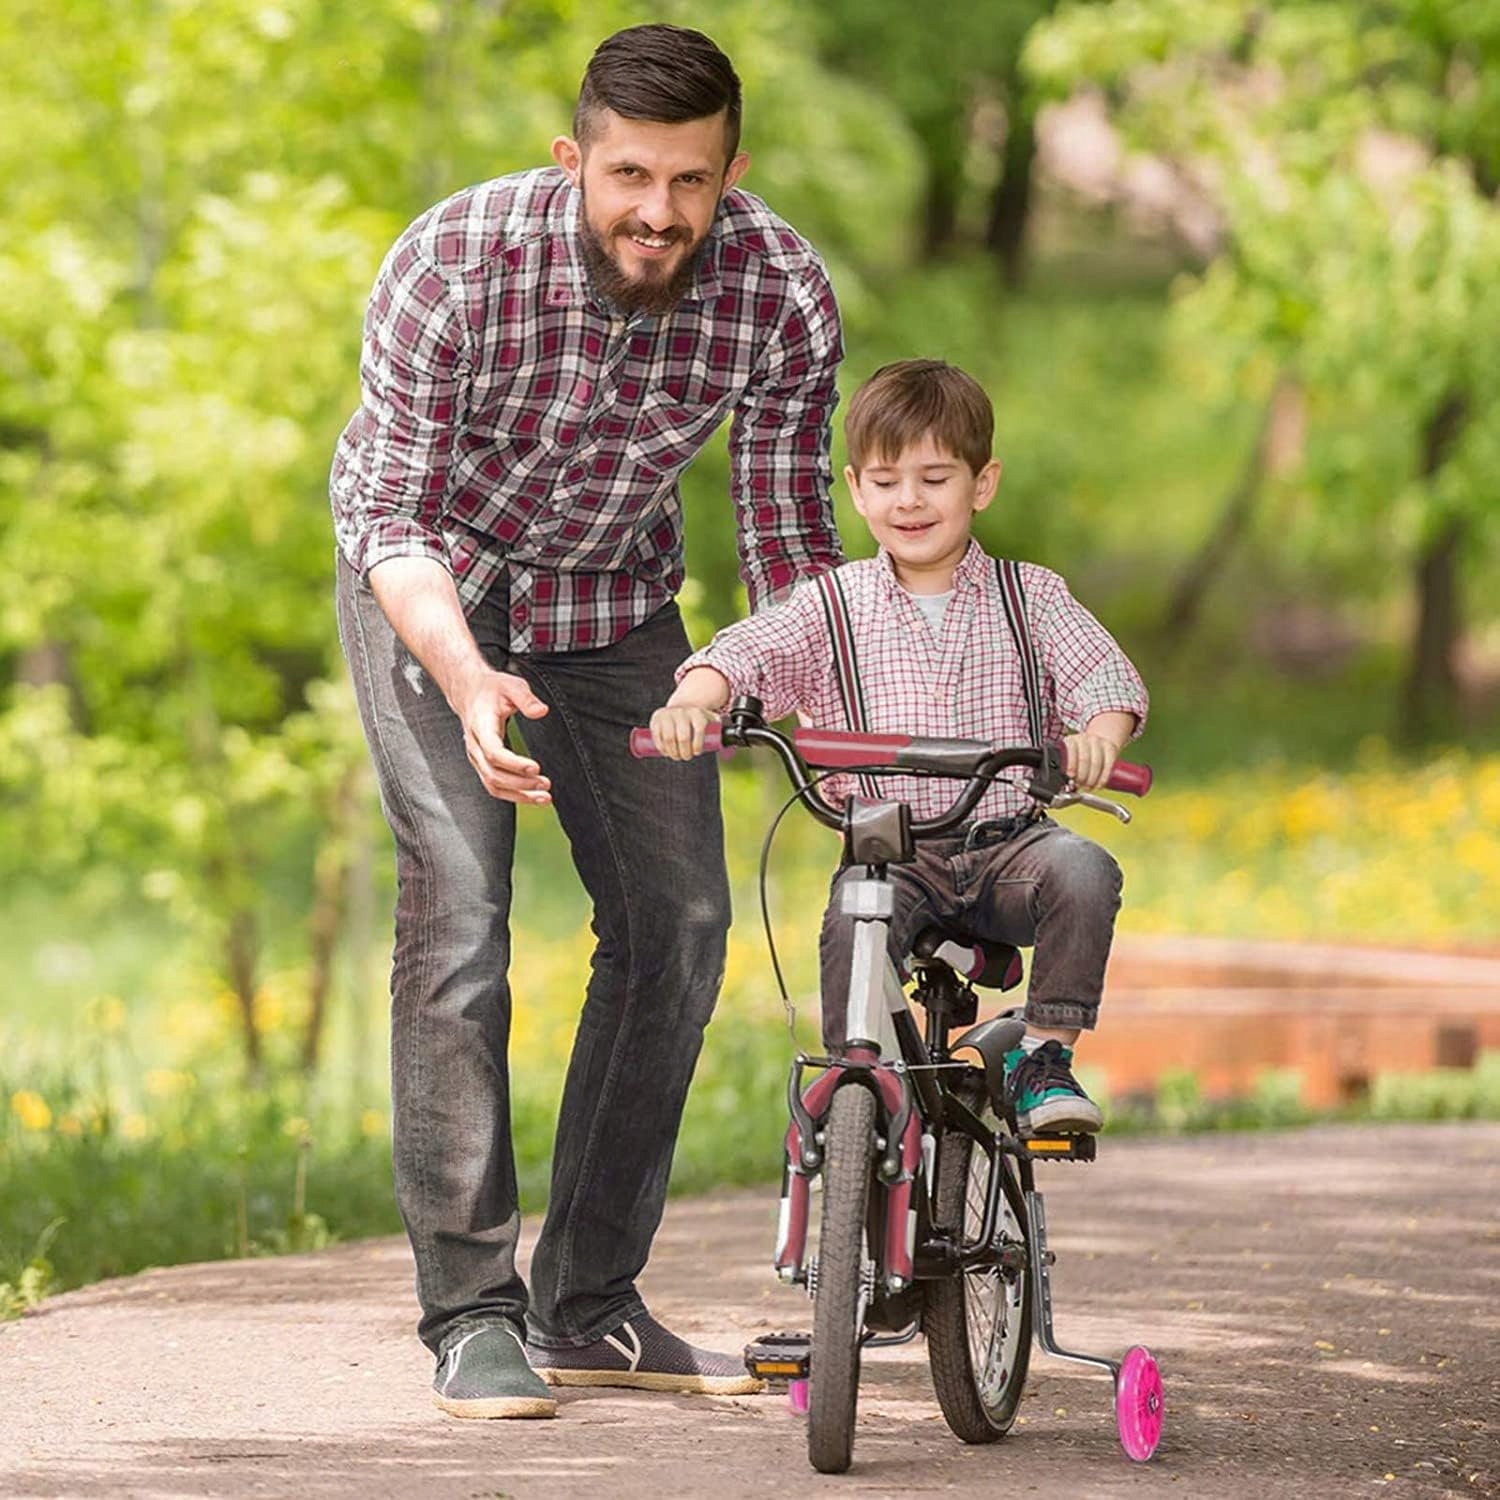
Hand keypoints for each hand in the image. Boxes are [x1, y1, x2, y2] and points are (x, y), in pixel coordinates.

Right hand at [452, 668, 551, 802]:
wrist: (470, 693)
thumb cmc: (492, 689)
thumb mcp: (511, 685)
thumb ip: (526, 698)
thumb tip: (542, 711)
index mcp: (481, 726)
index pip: (493, 751)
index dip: (513, 763)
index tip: (536, 767)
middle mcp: (475, 746)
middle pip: (494, 774)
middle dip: (521, 783)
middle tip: (546, 784)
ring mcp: (477, 758)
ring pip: (493, 785)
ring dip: (519, 795)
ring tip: (545, 798)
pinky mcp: (483, 765)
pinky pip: (496, 786)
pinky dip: (514, 795)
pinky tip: (534, 797)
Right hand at [649, 704, 717, 760]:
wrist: (680, 706)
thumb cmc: (697, 718)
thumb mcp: (710, 719)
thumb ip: (721, 728)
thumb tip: (734, 740)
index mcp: (697, 712)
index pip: (699, 729)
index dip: (697, 744)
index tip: (696, 752)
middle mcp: (682, 711)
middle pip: (682, 737)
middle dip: (684, 752)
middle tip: (685, 757)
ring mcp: (668, 714)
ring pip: (669, 738)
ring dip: (672, 751)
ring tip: (675, 756)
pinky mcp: (657, 718)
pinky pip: (657, 735)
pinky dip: (661, 746)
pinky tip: (665, 751)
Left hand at [1062, 731, 1118, 789]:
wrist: (1099, 742)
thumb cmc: (1080, 753)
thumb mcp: (1069, 755)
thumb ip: (1065, 766)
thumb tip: (1064, 782)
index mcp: (1072, 740)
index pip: (1071, 750)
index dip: (1071, 764)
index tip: (1071, 775)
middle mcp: (1086, 739)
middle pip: (1084, 759)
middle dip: (1081, 776)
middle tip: (1079, 785)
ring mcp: (1099, 743)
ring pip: (1096, 763)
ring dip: (1091, 779)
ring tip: (1087, 787)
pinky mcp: (1111, 749)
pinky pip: (1108, 765)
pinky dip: (1102, 778)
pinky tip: (1098, 785)